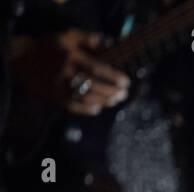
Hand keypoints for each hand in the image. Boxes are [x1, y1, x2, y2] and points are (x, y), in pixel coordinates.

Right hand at [10, 30, 130, 115]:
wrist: (23, 58)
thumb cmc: (50, 46)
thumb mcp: (68, 36)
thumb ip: (88, 38)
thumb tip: (109, 44)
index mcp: (71, 57)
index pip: (97, 69)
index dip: (114, 77)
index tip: (126, 81)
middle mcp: (67, 72)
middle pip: (95, 85)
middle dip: (113, 91)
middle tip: (124, 93)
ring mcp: (60, 86)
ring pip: (87, 97)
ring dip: (105, 101)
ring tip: (116, 100)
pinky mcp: (54, 96)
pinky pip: (74, 106)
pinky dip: (87, 109)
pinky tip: (97, 108)